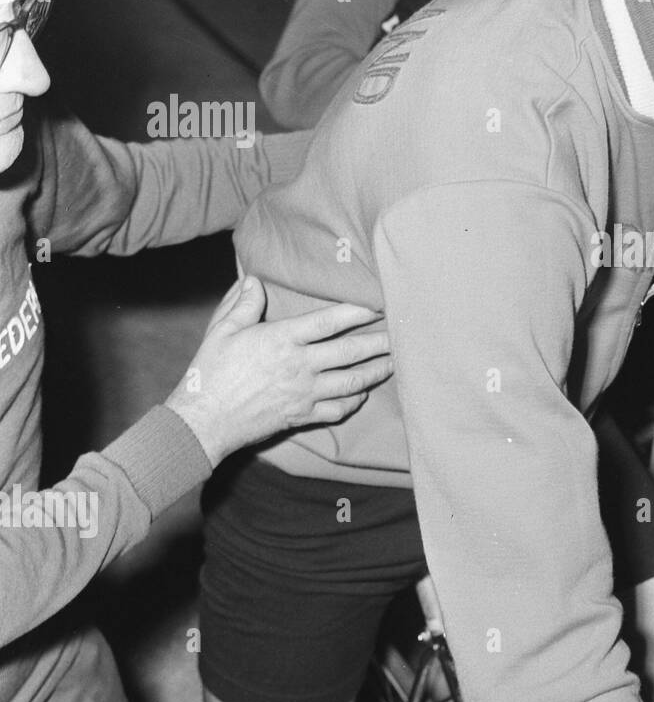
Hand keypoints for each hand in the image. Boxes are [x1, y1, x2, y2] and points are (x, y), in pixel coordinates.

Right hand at [165, 276, 393, 464]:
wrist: (203, 421)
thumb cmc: (210, 373)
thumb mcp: (221, 330)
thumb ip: (242, 303)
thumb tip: (255, 280)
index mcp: (283, 340)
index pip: (329, 321)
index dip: (357, 311)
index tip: (378, 305)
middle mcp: (300, 366)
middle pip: (350, 352)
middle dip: (379, 343)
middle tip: (401, 336)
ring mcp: (305, 393)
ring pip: (351, 382)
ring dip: (376, 372)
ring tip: (393, 363)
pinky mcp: (303, 416)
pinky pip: (338, 410)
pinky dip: (354, 401)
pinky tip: (362, 393)